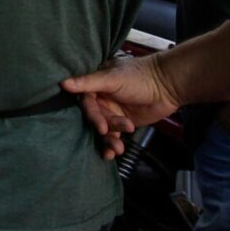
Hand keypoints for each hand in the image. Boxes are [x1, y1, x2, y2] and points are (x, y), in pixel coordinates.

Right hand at [61, 53, 183, 159]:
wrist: (167, 85)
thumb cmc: (139, 76)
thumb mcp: (112, 78)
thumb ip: (88, 82)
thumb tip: (62, 83)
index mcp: (95, 84)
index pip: (86, 101)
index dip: (91, 114)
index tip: (100, 126)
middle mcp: (101, 98)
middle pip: (95, 118)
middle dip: (102, 128)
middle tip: (108, 134)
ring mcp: (112, 111)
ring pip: (104, 129)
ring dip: (109, 140)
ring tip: (118, 149)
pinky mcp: (122, 123)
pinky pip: (113, 136)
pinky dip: (112, 145)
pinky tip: (113, 154)